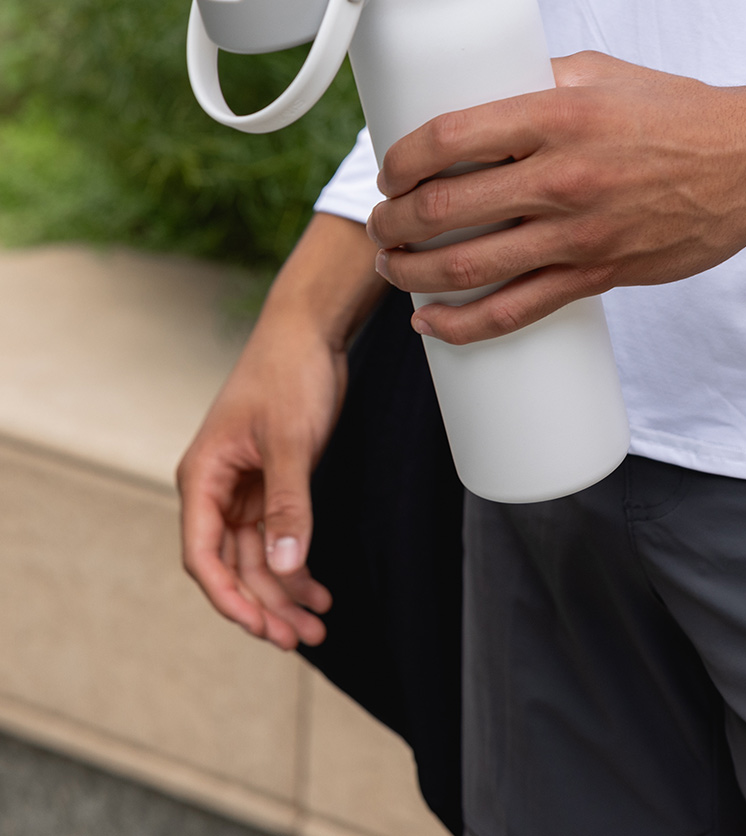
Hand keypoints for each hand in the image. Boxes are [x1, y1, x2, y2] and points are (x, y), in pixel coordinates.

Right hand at [177, 214, 382, 649]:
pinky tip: (319, 591)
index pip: (204, 555)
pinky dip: (297, 563)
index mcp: (203, 478)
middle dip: (264, 604)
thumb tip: (284, 568)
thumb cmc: (289, 374)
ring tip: (316, 627)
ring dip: (284, 591)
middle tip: (298, 640)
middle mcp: (217, 488)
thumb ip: (288, 506)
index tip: (259, 627)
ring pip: (258, 557)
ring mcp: (245, 487)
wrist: (310, 330)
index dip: (229, 597)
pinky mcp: (273, 481)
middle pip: (233, 565)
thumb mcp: (290, 441)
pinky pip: (279, 536)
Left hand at [368, 52, 745, 344]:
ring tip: (395, 264)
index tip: (391, 169)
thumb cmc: (684, 114)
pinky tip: (434, 324)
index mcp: (558, 116)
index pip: (449, 139)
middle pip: (445, 208)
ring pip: (468, 267)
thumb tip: (485, 92)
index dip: (402, 159)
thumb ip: (541, 80)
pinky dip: (463, 324)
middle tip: (384, 219)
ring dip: (413, 272)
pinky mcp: (598, 275)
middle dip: (394, 220)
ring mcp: (579, 234)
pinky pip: (516, 312)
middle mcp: (562, 178)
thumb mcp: (606, 74)